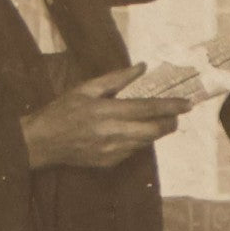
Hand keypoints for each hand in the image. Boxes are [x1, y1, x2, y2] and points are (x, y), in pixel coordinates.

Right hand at [21, 64, 190, 169]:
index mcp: (107, 112)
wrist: (41, 143)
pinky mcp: (109, 163)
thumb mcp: (86, 89)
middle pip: (153, 131)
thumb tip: (142, 67)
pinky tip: (132, 132)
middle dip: (170, 123)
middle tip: (177, 115)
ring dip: (155, 132)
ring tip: (157, 120)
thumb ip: (116, 79)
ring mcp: (112, 152)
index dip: (170, 107)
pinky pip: (133, 151)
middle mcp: (112, 134)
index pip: (147, 109)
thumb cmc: (62, 111)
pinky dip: (138, 141)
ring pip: (146, 142)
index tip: (187, 104)